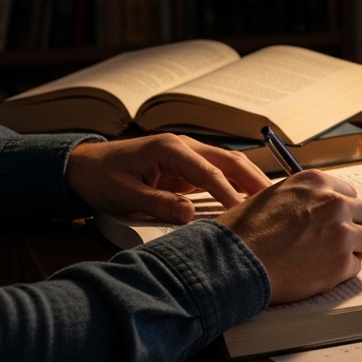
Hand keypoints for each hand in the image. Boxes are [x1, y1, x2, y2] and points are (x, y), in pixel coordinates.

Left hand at [66, 134, 271, 222]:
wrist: (85, 168)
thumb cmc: (102, 178)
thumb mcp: (125, 196)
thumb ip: (158, 204)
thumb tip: (189, 215)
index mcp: (170, 148)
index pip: (209, 171)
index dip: (228, 192)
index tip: (241, 212)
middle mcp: (185, 147)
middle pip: (229, 160)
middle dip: (254, 179)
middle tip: (276, 201)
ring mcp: (189, 156)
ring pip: (229, 164)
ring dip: (250, 180)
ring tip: (272, 200)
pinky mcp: (189, 168)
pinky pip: (220, 174)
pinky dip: (238, 185)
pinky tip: (250, 200)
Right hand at [218, 169, 361, 303]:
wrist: (232, 260)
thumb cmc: (244, 231)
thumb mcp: (274, 196)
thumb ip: (305, 198)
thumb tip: (322, 208)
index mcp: (317, 183)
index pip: (351, 194)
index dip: (344, 211)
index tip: (338, 222)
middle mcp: (334, 203)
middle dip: (359, 228)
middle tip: (345, 242)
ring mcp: (341, 233)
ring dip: (358, 250)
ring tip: (335, 259)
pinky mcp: (341, 263)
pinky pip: (356, 268)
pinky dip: (341, 273)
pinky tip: (318, 273)